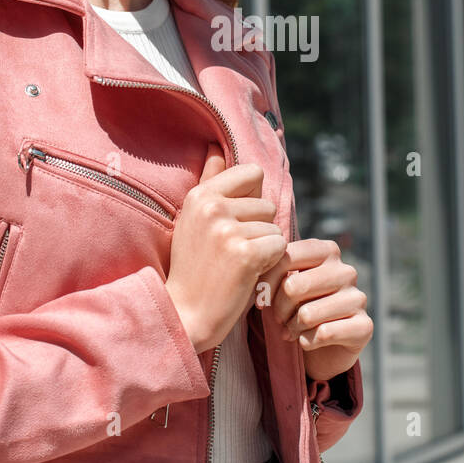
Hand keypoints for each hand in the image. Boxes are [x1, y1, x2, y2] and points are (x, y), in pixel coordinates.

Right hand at [165, 143, 287, 353]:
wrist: (184, 314)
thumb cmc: (194, 269)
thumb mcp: (193, 220)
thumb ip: (209, 182)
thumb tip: (214, 148)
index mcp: (200, 195)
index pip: (251, 173)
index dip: (253, 199)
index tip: (237, 223)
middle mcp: (212, 207)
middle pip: (266, 204)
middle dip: (258, 229)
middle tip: (232, 254)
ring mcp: (228, 230)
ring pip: (274, 227)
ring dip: (264, 248)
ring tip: (237, 266)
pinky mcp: (246, 254)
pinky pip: (278, 246)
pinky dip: (270, 264)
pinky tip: (248, 276)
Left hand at [258, 238, 371, 382]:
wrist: (323, 347)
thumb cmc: (299, 308)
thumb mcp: (284, 284)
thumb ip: (276, 269)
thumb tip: (257, 267)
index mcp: (327, 251)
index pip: (287, 256)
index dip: (267, 281)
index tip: (260, 299)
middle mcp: (346, 271)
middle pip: (294, 286)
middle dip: (278, 309)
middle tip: (279, 319)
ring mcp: (358, 298)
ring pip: (307, 314)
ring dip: (292, 328)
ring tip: (291, 331)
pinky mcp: (364, 326)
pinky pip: (323, 334)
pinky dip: (306, 342)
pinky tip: (306, 341)